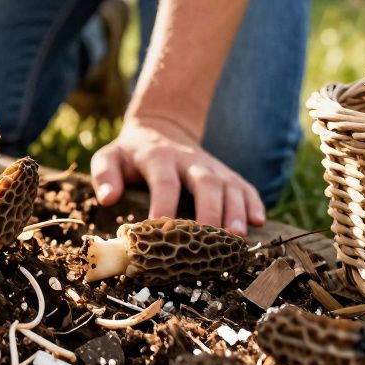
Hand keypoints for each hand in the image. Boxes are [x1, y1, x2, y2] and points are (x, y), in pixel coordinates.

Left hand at [90, 115, 264, 235]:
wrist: (161, 127)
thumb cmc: (132, 153)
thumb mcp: (110, 157)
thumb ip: (105, 175)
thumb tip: (108, 198)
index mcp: (158, 158)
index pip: (164, 182)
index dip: (164, 205)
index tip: (162, 230)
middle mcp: (189, 160)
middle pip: (205, 182)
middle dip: (211, 209)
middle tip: (214, 237)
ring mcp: (211, 166)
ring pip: (229, 184)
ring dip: (236, 209)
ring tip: (238, 236)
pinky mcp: (226, 172)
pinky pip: (244, 185)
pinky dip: (254, 202)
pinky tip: (259, 221)